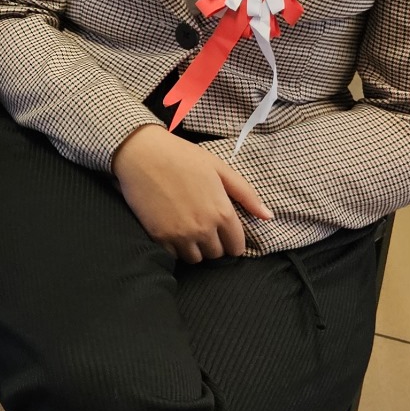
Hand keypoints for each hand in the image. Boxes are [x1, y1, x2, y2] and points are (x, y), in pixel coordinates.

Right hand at [112, 124, 270, 261]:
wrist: (140, 151)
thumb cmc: (181, 155)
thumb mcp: (218, 167)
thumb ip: (246, 194)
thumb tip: (268, 216)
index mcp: (222, 212)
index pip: (237, 247)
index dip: (230, 239)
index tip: (220, 228)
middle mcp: (204, 228)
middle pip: (216, 254)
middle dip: (212, 243)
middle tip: (200, 223)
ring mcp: (181, 234)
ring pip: (196, 259)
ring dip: (193, 247)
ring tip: (185, 227)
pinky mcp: (159, 237)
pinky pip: (174, 256)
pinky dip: (174, 247)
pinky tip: (170, 228)